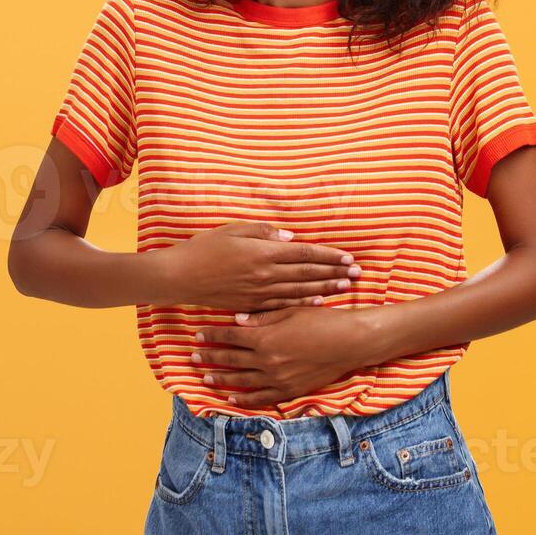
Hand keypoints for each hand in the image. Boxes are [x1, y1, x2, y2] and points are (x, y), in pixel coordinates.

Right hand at [152, 222, 359, 310]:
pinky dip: (303, 302)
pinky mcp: (251, 304)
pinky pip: (283, 304)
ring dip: (325, 288)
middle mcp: (265, 274)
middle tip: (357, 273)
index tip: (347, 256)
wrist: (178, 277)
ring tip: (346, 287)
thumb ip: (262, 232)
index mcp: (262, 253)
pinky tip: (318, 302)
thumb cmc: (202, 248)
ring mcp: (259, 292)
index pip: (304, 254)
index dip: (328, 256)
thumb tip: (289, 237)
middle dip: (335, 272)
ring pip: (300, 290)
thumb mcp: (231, 230)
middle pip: (308, 273)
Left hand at [194, 306, 392, 408]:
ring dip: (221, 379)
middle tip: (193, 357)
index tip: (198, 334)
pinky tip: (231, 397)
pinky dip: (244, 399)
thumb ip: (262, 318)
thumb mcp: (291, 311)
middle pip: (231, 359)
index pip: (230, 336)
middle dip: (210, 357)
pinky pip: (260, 398)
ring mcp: (277, 378)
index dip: (212, 335)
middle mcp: (267, 360)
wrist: (350, 342)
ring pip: (241, 381)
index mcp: (265, 336)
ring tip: (205, 378)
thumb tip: (237, 320)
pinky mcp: (289, 391)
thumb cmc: (323, 320)